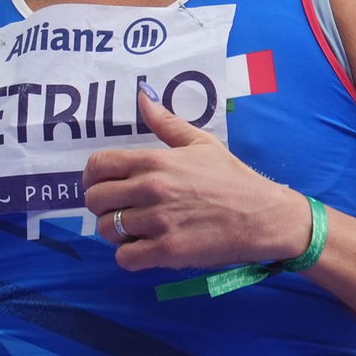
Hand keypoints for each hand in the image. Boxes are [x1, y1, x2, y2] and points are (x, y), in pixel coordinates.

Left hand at [82, 89, 309, 271]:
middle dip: (103, 206)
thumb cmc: (232, 179)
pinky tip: (147, 248)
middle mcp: (151, 188)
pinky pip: (125, 258)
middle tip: (122, 210)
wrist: (263, 216)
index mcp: (155, 161)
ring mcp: (158, 221)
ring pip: (107, 230)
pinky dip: (130, 256)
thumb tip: (142, 98)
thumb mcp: (201, 143)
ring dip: (117, 233)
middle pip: (95, 200)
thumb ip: (166, 123)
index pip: (98, 165)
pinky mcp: (167, 251)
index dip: (92, 177)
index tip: (103, 184)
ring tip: (138, 230)